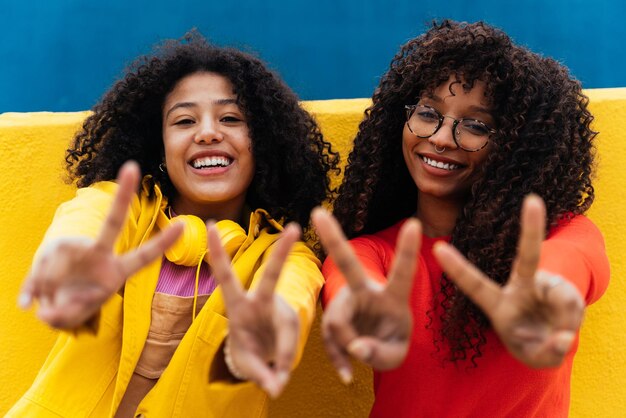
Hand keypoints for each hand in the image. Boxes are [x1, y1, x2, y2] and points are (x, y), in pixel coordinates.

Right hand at [18, 161, 183, 328]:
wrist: (49, 301)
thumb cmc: (73, 306)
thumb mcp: (74, 317)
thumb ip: (67, 314)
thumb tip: (51, 307)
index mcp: (115, 271)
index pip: (143, 257)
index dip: (162, 243)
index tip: (183, 226)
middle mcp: (99, 255)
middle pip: (112, 224)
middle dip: (122, 195)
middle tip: (132, 167)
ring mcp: (75, 249)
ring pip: (60, 269)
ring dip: (51, 294)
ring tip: (52, 304)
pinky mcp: (50, 250)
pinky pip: (40, 274)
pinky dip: (33, 292)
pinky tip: (31, 301)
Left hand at [208, 222, 300, 398]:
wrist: (262, 356)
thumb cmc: (247, 351)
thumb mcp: (245, 362)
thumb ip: (259, 373)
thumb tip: (276, 388)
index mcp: (238, 304)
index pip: (226, 275)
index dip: (218, 252)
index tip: (211, 227)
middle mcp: (261, 302)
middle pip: (273, 276)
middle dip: (282, 253)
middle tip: (293, 228)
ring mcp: (279, 312)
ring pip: (288, 327)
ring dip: (283, 355)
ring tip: (274, 381)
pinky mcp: (291, 324)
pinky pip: (291, 345)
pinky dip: (285, 363)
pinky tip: (278, 378)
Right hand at [311, 208, 420, 383]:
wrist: (373, 348)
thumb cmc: (391, 343)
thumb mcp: (396, 356)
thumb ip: (381, 354)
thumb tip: (355, 347)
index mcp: (392, 297)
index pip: (402, 272)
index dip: (407, 250)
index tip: (415, 224)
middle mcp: (365, 293)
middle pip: (348, 266)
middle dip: (333, 239)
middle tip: (317, 212)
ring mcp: (344, 305)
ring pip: (337, 324)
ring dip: (349, 349)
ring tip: (363, 360)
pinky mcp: (331, 320)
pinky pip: (329, 340)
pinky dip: (338, 360)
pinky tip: (347, 375)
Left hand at [432, 194, 584, 367]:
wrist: (551, 341)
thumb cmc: (531, 343)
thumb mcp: (533, 355)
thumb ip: (545, 351)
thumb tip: (563, 337)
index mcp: (497, 304)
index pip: (474, 284)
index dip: (457, 268)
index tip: (438, 247)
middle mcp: (520, 288)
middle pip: (527, 258)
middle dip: (532, 229)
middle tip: (533, 200)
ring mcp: (545, 286)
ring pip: (563, 300)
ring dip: (564, 323)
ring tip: (556, 335)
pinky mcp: (565, 290)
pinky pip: (574, 305)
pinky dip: (573, 323)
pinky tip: (564, 327)